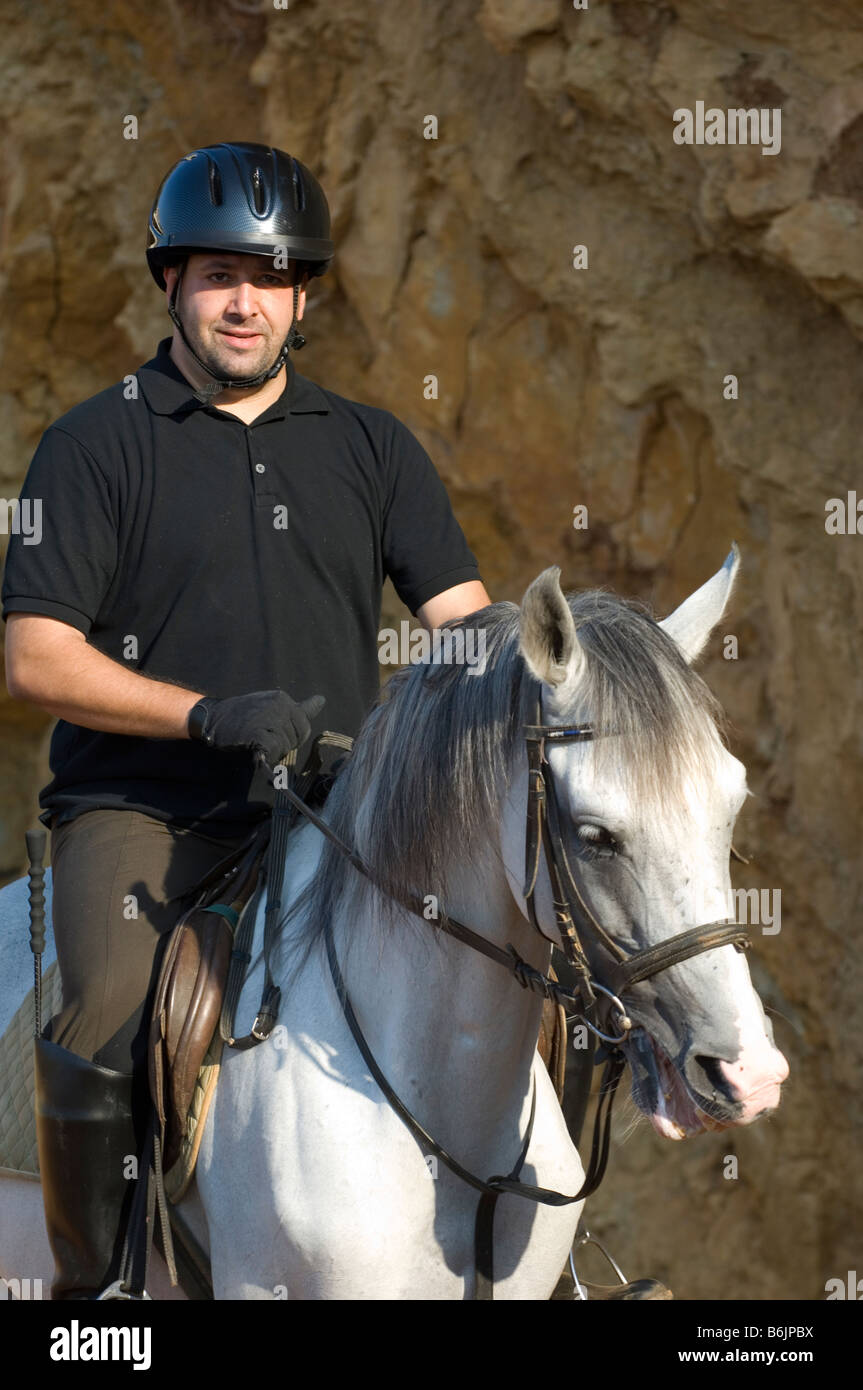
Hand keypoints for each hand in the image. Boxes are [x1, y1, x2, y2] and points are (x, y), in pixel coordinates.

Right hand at [188, 689, 324, 764]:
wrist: (213, 717)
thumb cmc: (243, 714)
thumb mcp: (272, 705)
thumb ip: (298, 708)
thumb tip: (322, 700)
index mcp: (284, 699)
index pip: (303, 724)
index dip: (292, 733)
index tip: (274, 730)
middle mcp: (280, 706)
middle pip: (298, 737)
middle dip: (284, 743)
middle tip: (262, 736)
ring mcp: (270, 719)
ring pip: (286, 746)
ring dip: (273, 750)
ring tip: (254, 739)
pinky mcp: (259, 734)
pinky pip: (274, 751)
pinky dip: (267, 756)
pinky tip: (257, 751)